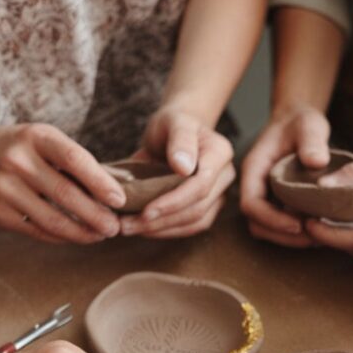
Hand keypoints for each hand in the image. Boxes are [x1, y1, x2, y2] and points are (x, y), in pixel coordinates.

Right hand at [0, 122, 124, 243]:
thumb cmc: (11, 149)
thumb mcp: (37, 141)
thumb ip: (70, 161)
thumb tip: (115, 188)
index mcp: (34, 136)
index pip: (74, 159)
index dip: (101, 182)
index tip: (120, 200)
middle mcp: (18, 160)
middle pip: (67, 195)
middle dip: (98, 216)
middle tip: (116, 227)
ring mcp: (5, 189)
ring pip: (54, 221)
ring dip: (83, 233)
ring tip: (101, 235)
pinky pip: (38, 232)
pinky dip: (63, 238)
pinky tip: (77, 237)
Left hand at [120, 107, 234, 238]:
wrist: (175, 132)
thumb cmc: (172, 124)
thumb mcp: (173, 122)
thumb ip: (180, 140)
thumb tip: (184, 167)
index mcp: (220, 153)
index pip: (201, 185)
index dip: (174, 202)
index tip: (146, 212)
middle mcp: (225, 177)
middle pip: (197, 208)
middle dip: (162, 220)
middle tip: (128, 226)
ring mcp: (218, 195)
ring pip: (194, 222)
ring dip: (161, 229)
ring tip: (131, 229)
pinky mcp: (208, 208)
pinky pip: (189, 226)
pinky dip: (166, 230)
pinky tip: (144, 229)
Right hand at [240, 103, 330, 246]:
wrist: (299, 123)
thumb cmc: (300, 122)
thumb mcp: (309, 125)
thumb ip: (312, 141)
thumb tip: (317, 162)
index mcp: (254, 169)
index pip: (251, 204)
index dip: (272, 220)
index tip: (298, 225)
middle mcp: (255, 187)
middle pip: (257, 224)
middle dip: (283, 236)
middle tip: (314, 237)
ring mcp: (265, 197)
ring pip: (267, 229)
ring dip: (290, 239)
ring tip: (319, 236)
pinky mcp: (277, 204)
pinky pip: (280, 226)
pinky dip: (297, 233)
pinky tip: (319, 229)